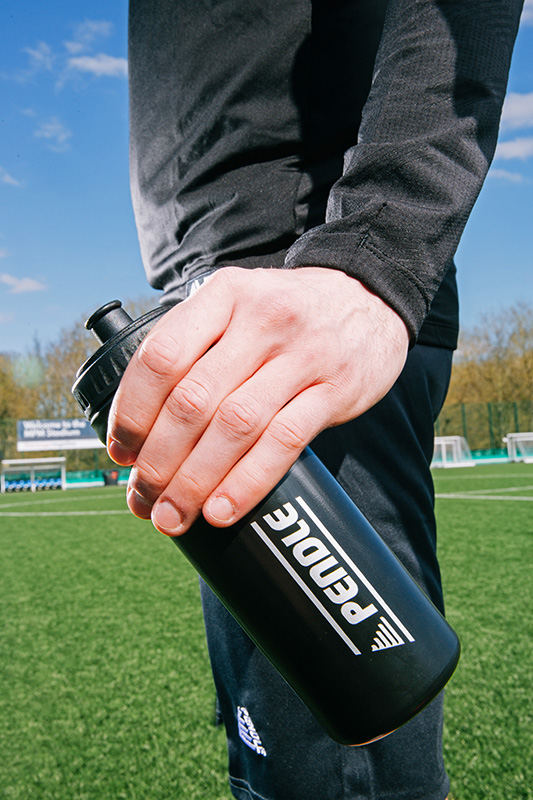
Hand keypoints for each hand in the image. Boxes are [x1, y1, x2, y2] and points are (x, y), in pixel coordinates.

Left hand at [107, 267, 408, 534]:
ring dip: (195, 480)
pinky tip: (222, 510)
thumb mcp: (240, 304)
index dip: (132, 412)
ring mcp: (302, 355)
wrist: (371, 297)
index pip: (161, 357)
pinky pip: (284, 442)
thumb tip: (144, 425)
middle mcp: (261, 321)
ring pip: (235, 426)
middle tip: (142, 499)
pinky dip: (248, 481)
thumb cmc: (291, 312)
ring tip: (172, 516)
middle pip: (193, 400)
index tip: (121, 451)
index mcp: (224, 295)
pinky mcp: (335, 390)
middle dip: (158, 460)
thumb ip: (198, 344)